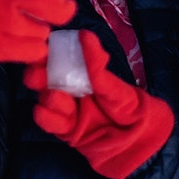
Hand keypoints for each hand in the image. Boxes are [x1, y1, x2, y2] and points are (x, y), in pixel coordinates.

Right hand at [24, 30, 173, 178]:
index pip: (60, 60)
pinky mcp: (67, 132)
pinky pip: (51, 123)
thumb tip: (84, 34)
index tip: (41, 49)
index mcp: (84, 74)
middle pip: (46, 80)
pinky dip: (45, 116)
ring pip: (47, 100)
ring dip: (45, 97)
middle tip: (36, 74)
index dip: (47, 54)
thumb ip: (96, 66)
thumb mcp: (115, 87)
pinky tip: (45, 111)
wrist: (142, 144)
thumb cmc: (133, 109)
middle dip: (38, 75)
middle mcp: (72, 90)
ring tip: (54, 96)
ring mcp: (68, 111)